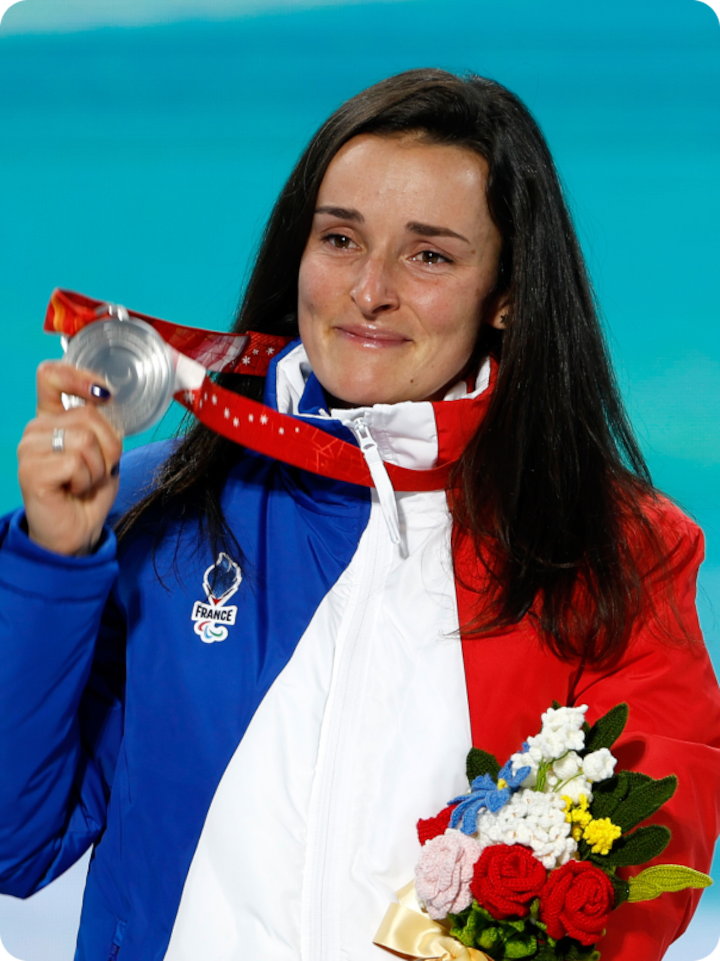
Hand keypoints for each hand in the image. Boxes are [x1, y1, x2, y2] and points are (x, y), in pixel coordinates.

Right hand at [17, 361, 123, 555]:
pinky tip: (74, 490)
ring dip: (98, 467)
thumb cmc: (89, 492)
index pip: (51, 376)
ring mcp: (28, 449)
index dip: (78, 376)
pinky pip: (75, 462)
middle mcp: (36, 430)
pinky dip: (86, 480)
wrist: (77, 532)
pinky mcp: (30, 470)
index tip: (103, 393)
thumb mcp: (105, 452)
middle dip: (108, 446)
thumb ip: (102, 425)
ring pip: (84, 438)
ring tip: (84, 482)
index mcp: (51, 418)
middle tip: (98, 470)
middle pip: (87, 414)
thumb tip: (105, 398)